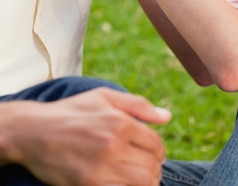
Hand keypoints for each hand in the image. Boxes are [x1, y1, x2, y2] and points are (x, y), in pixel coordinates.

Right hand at [10, 87, 170, 185]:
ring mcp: (100, 169)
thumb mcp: (104, 97)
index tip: (151, 152)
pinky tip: (123, 182)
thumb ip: (138, 105)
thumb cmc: (72, 111)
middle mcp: (113, 146)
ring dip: (145, 183)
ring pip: (142, 185)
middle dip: (154, 169)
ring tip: (137, 177)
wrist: (34, 131)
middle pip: (152, 168)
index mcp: (120, 122)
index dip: (159, 151)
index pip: (156, 145)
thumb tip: (167, 117)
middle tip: (146, 167)